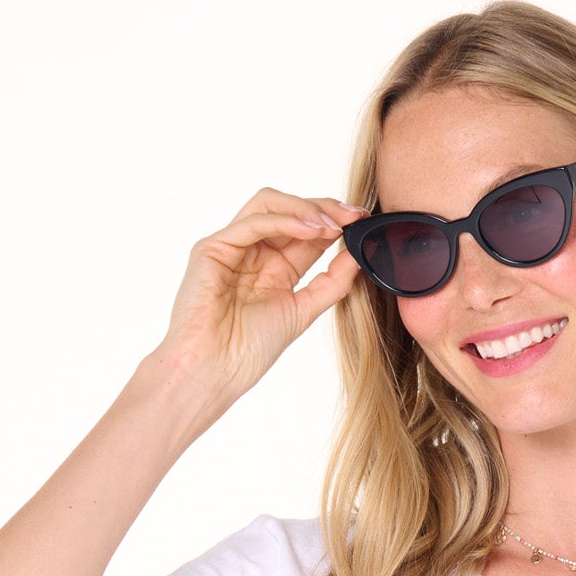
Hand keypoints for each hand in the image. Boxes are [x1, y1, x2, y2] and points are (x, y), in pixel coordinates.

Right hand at [154, 186, 368, 404]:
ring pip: (269, 205)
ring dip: (305, 209)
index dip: (334, 222)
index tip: (362, 222)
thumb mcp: (302, 311)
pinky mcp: (213, 248)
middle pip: (288, 210)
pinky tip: (311, 229)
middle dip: (324, 208)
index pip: (305, 231)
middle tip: (354, 215)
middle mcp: (252, 252)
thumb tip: (358, 257)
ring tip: (333, 224)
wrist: (215, 371)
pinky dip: (285, 220)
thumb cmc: (248, 350)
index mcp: (273, 267)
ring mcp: (231, 247)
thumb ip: (330, 284)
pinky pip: (252, 222)